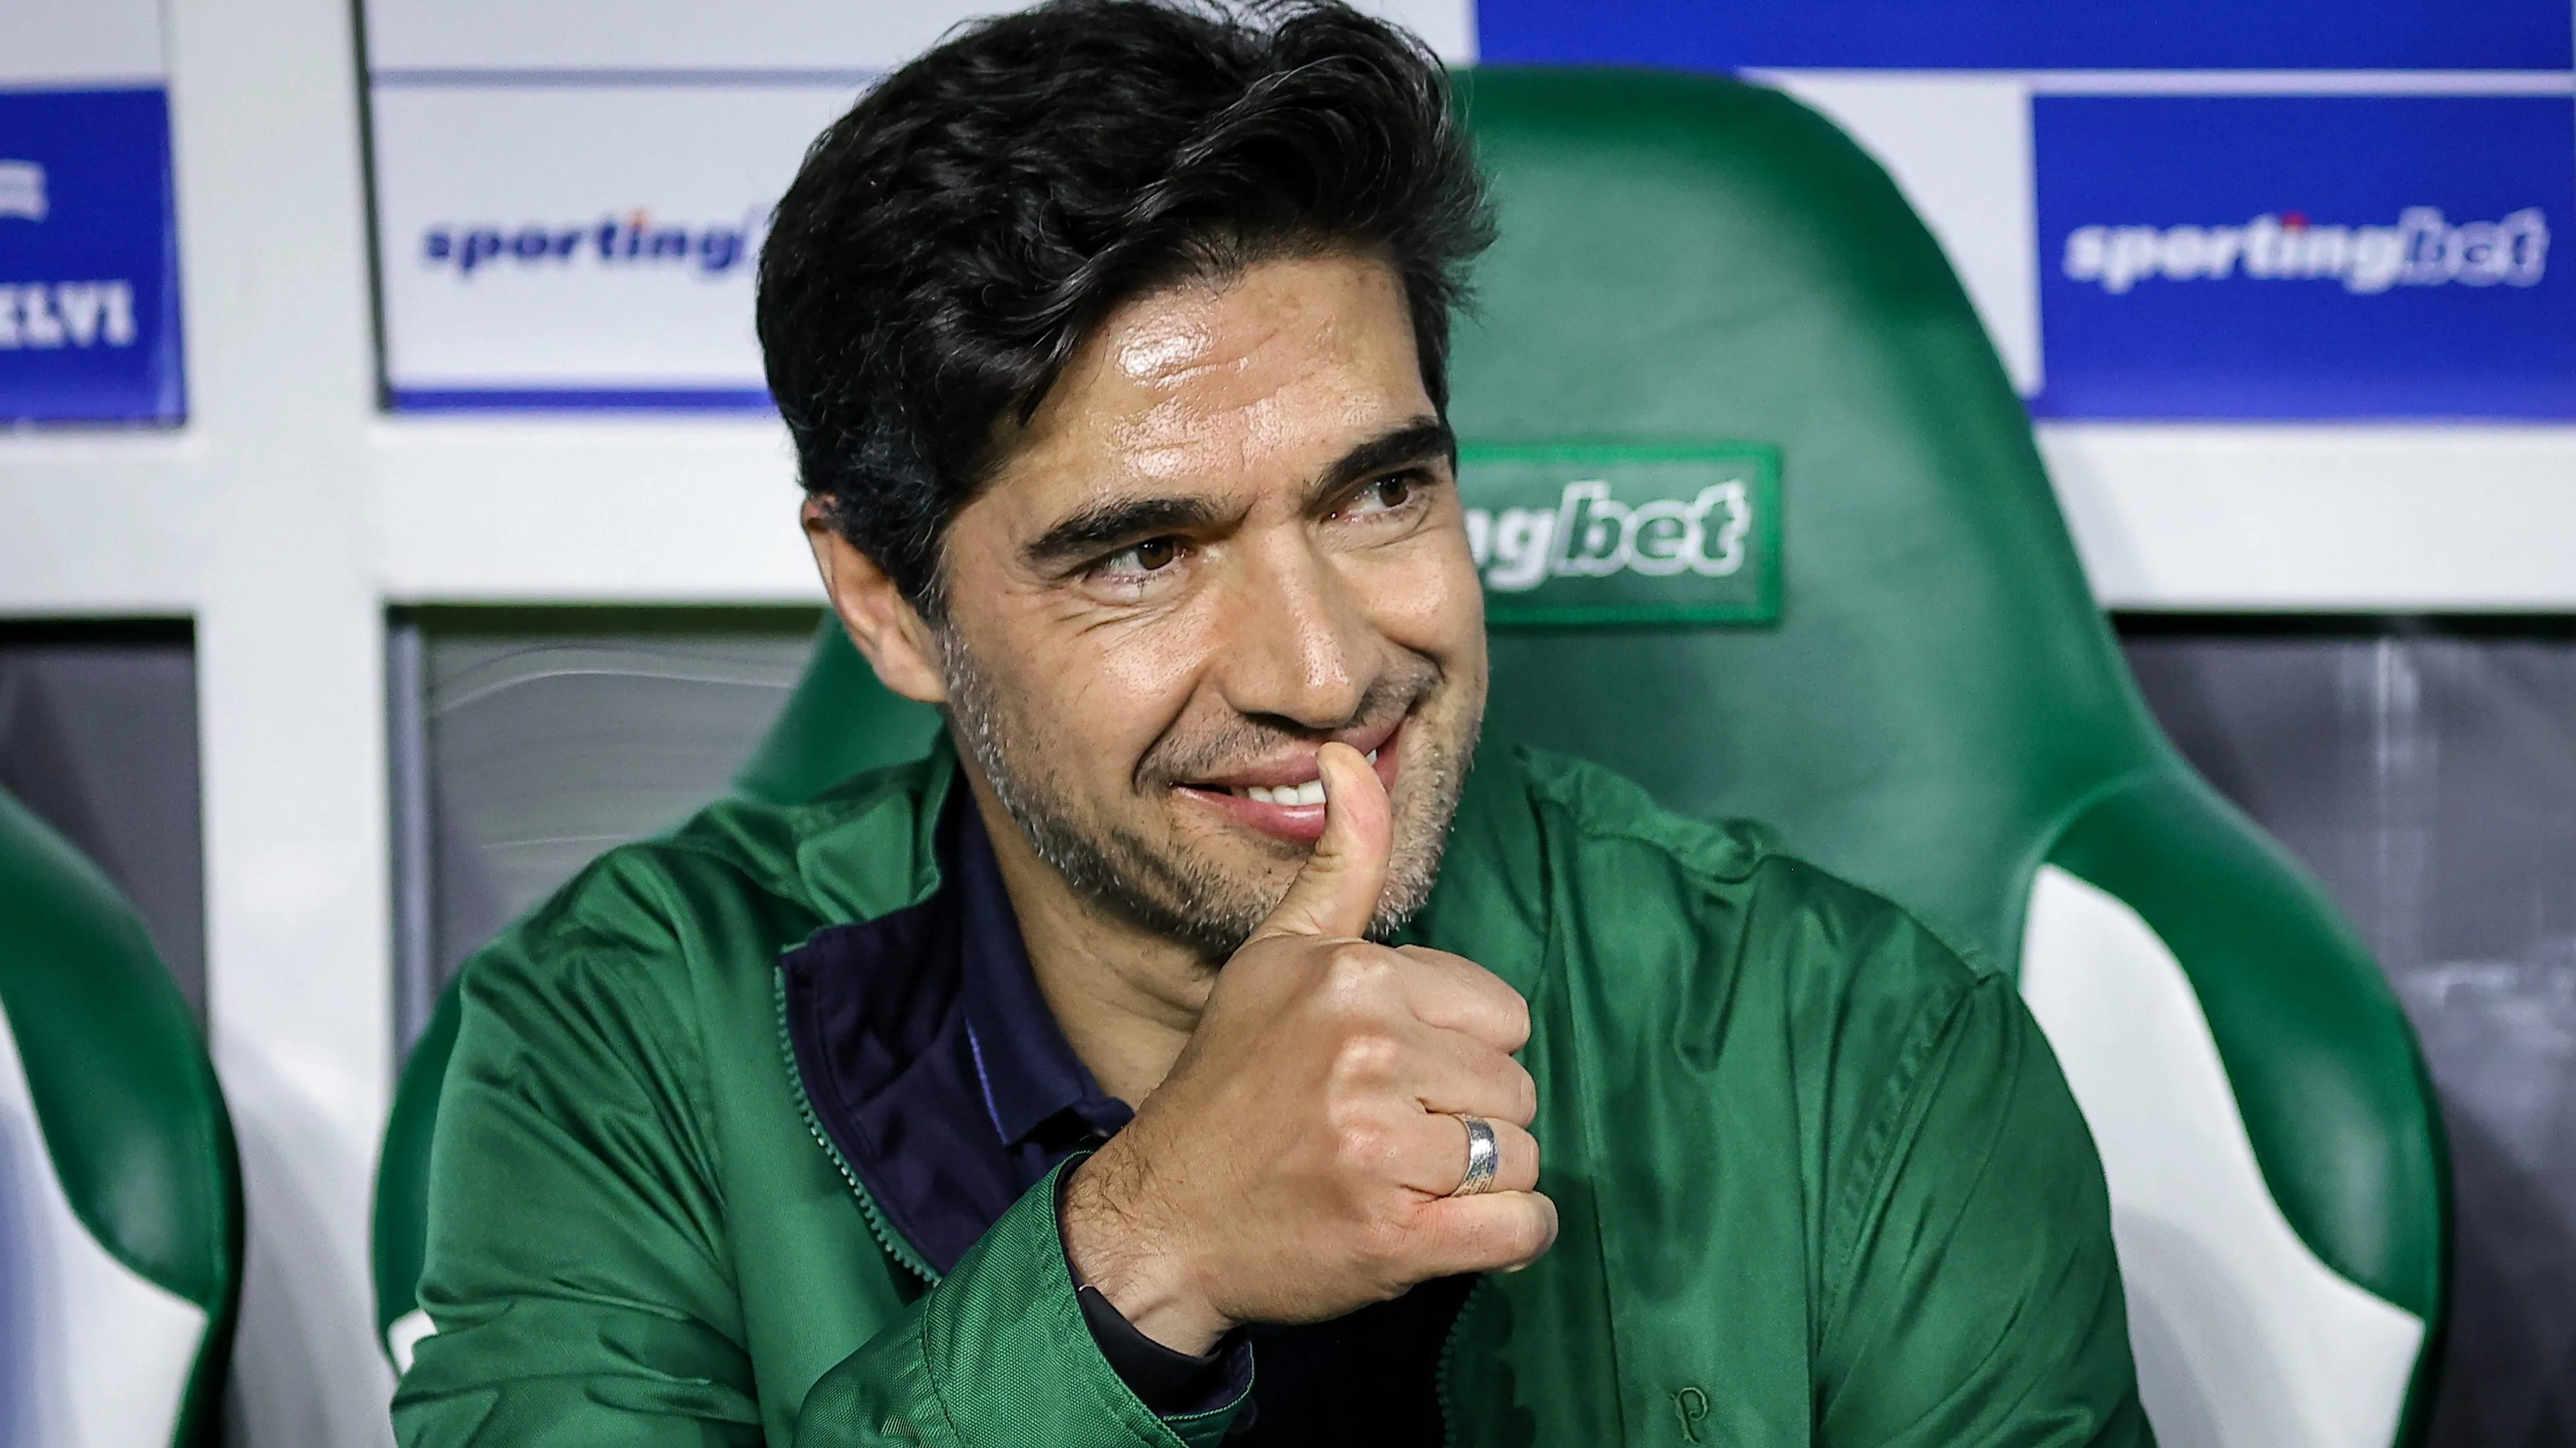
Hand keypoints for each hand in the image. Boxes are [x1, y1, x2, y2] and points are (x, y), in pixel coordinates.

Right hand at [1061, 742, 1556, 1355]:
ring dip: (1478, 1180)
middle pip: (1515, 1087)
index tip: (1391, 1073)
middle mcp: (1368, 1055)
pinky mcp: (1396, 1237)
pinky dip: (1504, 1234)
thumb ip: (1341, 862)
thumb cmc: (1231, 1085)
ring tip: (1399, 1178)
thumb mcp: (1277, 955)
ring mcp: (1380, 1150)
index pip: (1501, 1016)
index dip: (1456, 1051)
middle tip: (1386, 1133)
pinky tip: (1444, 1226)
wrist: (1163, 1220)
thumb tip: (1351, 755)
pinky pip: (1523, 1225)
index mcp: (1354, 980)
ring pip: (1521, 1156)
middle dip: (1467, 1116)